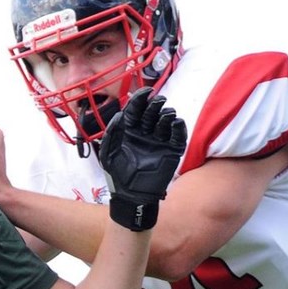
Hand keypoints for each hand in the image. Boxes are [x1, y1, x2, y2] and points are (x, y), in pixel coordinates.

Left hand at [97, 87, 187, 231]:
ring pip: (165, 122)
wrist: (132, 196)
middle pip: (151, 113)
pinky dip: (179, 128)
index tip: (146, 92)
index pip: (135, 110)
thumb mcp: (108, 153)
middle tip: (158, 101)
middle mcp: (145, 133)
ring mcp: (159, 141)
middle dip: (155, 105)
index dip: (140, 99)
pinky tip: (176, 122)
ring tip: (166, 114)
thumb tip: (120, 114)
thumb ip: (112, 133)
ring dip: (167, 115)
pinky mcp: (171, 151)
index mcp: (129, 130)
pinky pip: (177, 136)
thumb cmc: (117, 175)